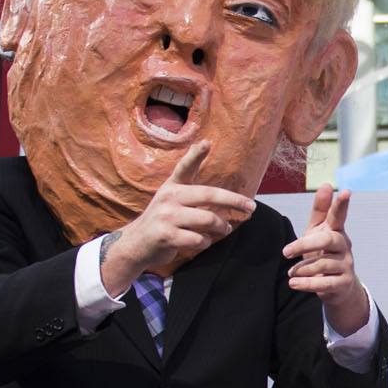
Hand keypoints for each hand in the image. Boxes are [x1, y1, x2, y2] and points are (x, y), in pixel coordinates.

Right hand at [108, 143, 252, 280]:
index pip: (185, 167)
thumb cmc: (163, 219)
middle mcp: (168, 198)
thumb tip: (209, 155)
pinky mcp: (166, 236)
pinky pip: (199, 239)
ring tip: (224, 228)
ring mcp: (166, 217)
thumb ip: (190, 182)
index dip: (195, 155)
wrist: (137, 244)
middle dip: (234, 201)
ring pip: (207, 220)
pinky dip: (206, 242)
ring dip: (221, 227)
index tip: (207, 143)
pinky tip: (203, 241)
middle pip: (208, 195)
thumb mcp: (172, 196)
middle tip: (250, 207)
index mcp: (172, 186)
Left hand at [283, 186, 369, 334]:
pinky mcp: (344, 282)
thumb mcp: (318, 231)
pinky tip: (294, 283)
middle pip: (327, 239)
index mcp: (336, 230)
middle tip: (285, 252)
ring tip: (291, 273)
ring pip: (322, 264)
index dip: (341, 204)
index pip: (338, 215)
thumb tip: (327, 184)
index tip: (346, 191)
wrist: (337, 287)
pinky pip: (325, 283)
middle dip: (304, 245)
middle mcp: (344, 246)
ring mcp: (346, 264)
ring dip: (302, 269)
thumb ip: (320, 210)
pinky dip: (307, 284)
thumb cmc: (324, 254)